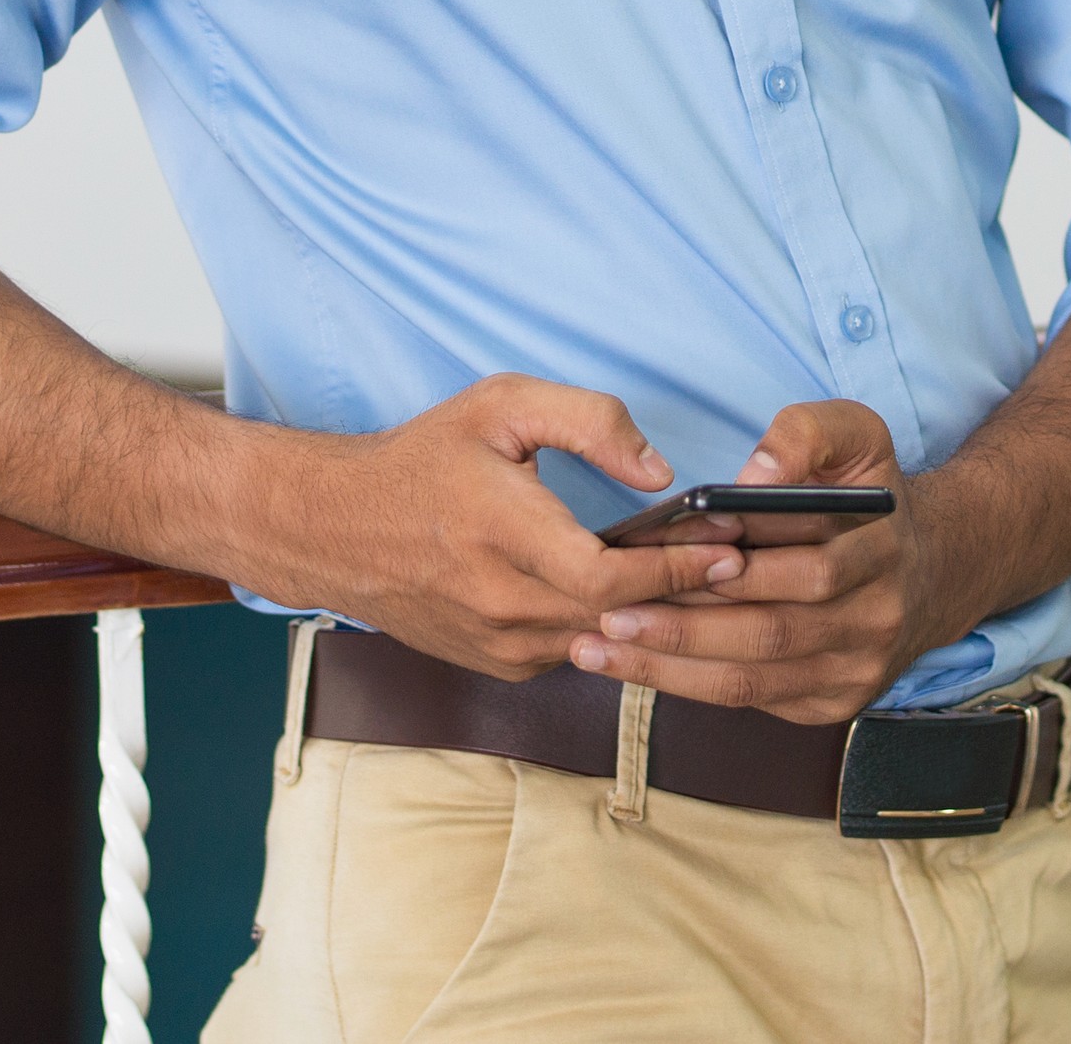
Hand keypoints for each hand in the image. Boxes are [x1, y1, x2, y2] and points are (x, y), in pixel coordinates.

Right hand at [230, 375, 743, 679]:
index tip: (729, 548)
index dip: (678, 569)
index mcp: (503, 533)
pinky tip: (631, 598)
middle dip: (683, 593)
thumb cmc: (423, 459)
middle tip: (735, 563)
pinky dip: (606, 629)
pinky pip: (571, 652)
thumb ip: (589, 422)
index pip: (612, 577)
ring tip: (696, 580)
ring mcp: (495, 643)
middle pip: (617, 617)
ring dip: (650, 617)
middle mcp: (499, 602)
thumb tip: (657, 474)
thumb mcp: (503, 405)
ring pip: (600, 643)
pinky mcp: (494, 664)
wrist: (335, 528)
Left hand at [567, 401, 981, 724]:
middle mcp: (877, 619)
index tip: (652, 559)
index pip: (802, 566)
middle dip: (681, 626)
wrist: (930, 570)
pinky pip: (753, 701)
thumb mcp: (857, 435)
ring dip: (669, 667)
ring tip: (597, 647)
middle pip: (770, 632)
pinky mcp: (834, 703)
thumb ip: (806, 434)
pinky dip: (690, 687)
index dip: (725, 566)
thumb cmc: (870, 495)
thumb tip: (752, 474)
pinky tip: (636, 665)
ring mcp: (857, 670)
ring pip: (753, 679)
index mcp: (883, 549)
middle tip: (605, 612)